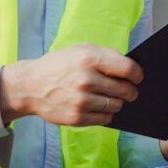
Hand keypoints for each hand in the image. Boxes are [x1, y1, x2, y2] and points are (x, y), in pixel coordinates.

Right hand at [0, 43, 142, 126]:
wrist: (29, 86)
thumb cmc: (59, 65)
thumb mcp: (80, 49)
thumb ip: (106, 54)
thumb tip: (130, 66)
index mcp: (89, 59)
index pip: (127, 68)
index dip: (137, 74)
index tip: (138, 77)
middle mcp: (86, 80)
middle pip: (124, 89)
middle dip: (131, 90)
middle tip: (130, 91)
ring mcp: (81, 101)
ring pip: (116, 105)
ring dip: (118, 102)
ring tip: (111, 97)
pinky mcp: (77, 118)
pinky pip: (105, 118)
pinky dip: (106, 113)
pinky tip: (100, 106)